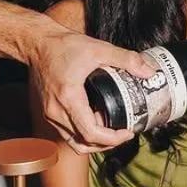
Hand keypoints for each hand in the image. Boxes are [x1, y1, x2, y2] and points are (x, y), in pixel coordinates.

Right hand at [28, 27, 155, 154]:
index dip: (112, 139)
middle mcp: (56, 111)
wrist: (38, 43)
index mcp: (69, 99)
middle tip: (124, 133)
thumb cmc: (63, 46)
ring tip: (111, 128)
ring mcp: (49, 114)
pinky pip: (66, 132)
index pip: (90, 133)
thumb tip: (149, 72)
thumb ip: (126, 59)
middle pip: (82, 143)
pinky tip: (96, 119)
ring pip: (73, 141)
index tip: (127, 133)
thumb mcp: (99, 49)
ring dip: (93, 140)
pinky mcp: (47, 112)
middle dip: (106, 143)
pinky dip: (82, 133)